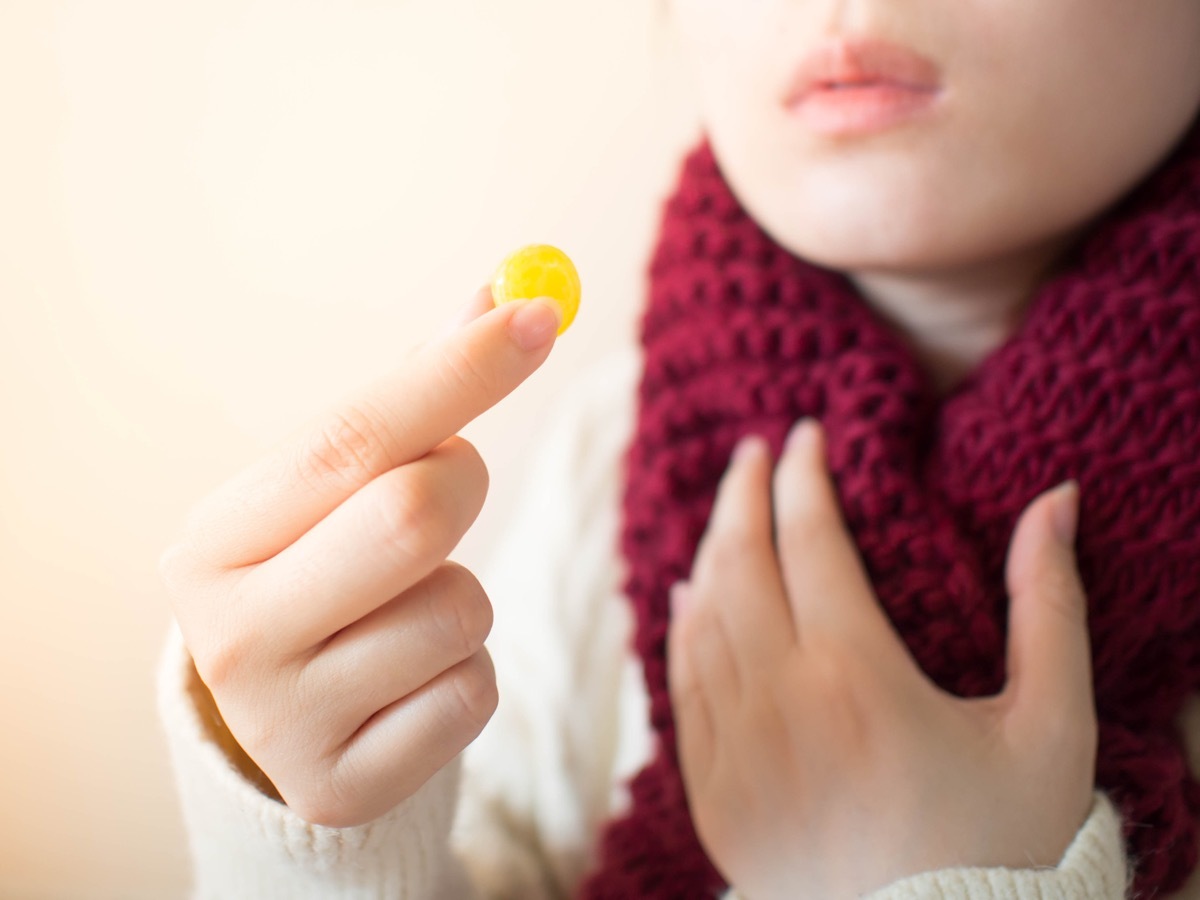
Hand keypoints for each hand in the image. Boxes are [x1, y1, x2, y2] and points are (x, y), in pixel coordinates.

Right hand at [160, 286, 561, 826]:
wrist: (291, 721)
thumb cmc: (325, 575)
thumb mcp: (341, 492)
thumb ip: (415, 400)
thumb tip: (502, 294)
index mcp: (215, 537)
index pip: (350, 437)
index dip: (457, 372)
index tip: (539, 314)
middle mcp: (229, 631)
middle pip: (411, 517)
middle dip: (465, 485)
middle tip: (451, 485)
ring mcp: (282, 721)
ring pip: (458, 612)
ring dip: (465, 596)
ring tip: (409, 607)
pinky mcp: (344, 784)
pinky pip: (472, 692)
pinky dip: (468, 673)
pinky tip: (412, 682)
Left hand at [668, 419, 1095, 899]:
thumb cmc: (1002, 846)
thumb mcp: (1051, 727)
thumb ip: (1049, 605)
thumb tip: (1055, 500)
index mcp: (857, 675)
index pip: (810, 538)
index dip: (804, 476)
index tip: (806, 435)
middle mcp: (779, 701)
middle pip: (739, 563)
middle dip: (742, 493)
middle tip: (753, 452)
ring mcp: (734, 747)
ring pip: (700, 617)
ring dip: (709, 551)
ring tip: (727, 511)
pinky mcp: (711, 789)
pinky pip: (681, 683)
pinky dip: (681, 626)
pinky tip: (689, 595)